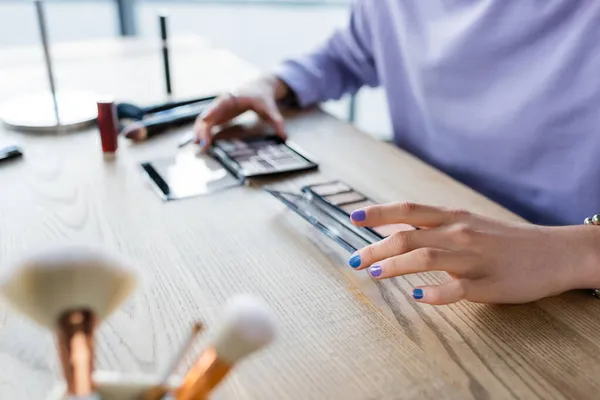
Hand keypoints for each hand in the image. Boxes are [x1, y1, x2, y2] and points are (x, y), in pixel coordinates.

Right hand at [194, 75, 288, 147]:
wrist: (258, 87)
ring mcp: (218, 109)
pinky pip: (206, 124)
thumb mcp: (270, 108)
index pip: (219, 104)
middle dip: (202, 129)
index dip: (210, 114)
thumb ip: (277, 121)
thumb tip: (284, 137)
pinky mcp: (218, 115)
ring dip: (199, 133)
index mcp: (233, 98)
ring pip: (203, 120)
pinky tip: (201, 144)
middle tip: (203, 145)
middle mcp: (222, 103)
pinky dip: (202, 132)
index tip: (205, 122)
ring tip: (199, 147)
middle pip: (207, 114)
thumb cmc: (261, 96)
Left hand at [348, 202, 599, 304]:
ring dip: (395, 266)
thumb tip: (392, 228)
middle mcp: (459, 233)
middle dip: (375, 249)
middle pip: (407, 237)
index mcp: (452, 217)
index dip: (378, 212)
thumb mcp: (466, 223)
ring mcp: (473, 258)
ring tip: (375, 274)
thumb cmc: (502, 239)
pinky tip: (419, 296)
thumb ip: (431, 226)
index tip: (353, 216)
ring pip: (426, 258)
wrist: (552, 252)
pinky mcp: (487, 284)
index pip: (407, 210)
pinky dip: (436, 293)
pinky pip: (457, 289)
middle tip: (354, 260)